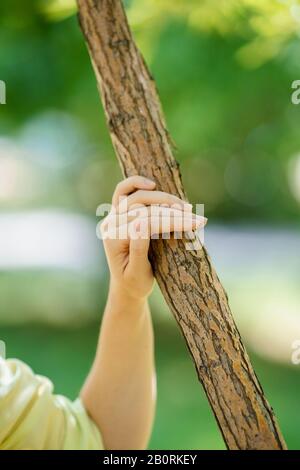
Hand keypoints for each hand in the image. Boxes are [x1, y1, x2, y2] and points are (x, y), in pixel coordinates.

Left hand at [100, 176, 206, 300]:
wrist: (127, 285)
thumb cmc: (135, 283)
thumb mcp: (138, 273)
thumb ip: (139, 249)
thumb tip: (143, 223)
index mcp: (114, 240)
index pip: (147, 223)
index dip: (173, 221)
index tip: (197, 224)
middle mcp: (111, 225)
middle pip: (144, 208)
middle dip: (173, 212)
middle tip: (198, 220)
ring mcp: (113, 216)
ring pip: (137, 197)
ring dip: (163, 199)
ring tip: (186, 208)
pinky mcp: (118, 211)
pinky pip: (123, 191)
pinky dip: (135, 183)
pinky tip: (152, 184)